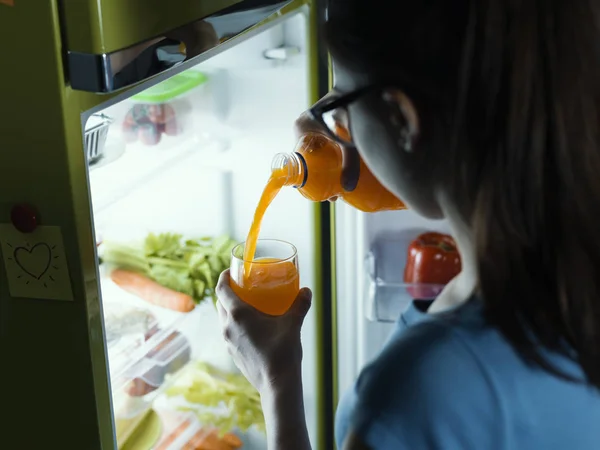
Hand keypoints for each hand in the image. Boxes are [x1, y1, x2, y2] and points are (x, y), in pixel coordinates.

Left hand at [215, 270, 311, 394]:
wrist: (277, 385)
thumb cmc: (283, 352)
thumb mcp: (293, 324)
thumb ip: (300, 304)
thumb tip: (307, 290)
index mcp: (238, 315)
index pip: (221, 289)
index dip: (223, 277)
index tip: (230, 271)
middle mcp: (228, 327)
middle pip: (220, 303)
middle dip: (227, 292)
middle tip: (242, 286)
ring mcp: (228, 342)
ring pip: (223, 319)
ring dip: (230, 309)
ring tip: (246, 305)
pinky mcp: (232, 353)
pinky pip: (228, 332)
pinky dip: (234, 324)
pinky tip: (251, 327)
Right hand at [294, 105, 359, 193]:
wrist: (361, 84)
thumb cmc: (351, 105)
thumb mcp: (349, 137)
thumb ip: (350, 161)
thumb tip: (348, 188)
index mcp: (302, 128)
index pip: (299, 160)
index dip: (310, 179)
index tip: (321, 191)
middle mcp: (305, 128)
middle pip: (309, 160)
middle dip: (321, 178)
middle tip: (333, 194)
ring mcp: (315, 128)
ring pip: (318, 156)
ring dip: (327, 171)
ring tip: (339, 188)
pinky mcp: (326, 128)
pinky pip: (324, 148)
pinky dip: (332, 160)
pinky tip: (343, 172)